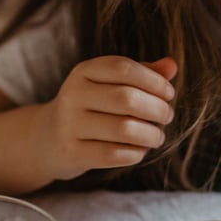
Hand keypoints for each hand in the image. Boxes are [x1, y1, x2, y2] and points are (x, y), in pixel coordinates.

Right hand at [36, 56, 176, 181]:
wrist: (48, 139)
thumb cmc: (91, 107)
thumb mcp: (110, 84)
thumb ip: (142, 73)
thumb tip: (171, 66)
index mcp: (84, 72)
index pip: (123, 68)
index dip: (153, 81)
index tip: (168, 94)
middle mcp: (73, 95)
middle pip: (126, 98)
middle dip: (157, 109)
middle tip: (167, 117)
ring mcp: (69, 125)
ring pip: (124, 129)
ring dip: (150, 134)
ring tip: (157, 137)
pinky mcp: (71, 153)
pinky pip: (114, 154)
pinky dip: (135, 153)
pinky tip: (139, 151)